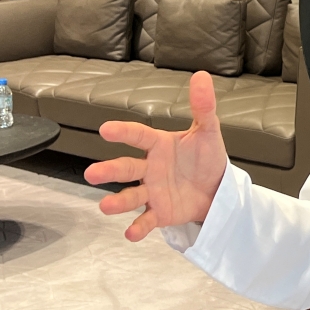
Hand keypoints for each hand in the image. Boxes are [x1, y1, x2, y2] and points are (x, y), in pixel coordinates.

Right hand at [83, 71, 228, 241]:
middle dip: (109, 170)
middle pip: (127, 168)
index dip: (124, 132)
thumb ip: (203, 106)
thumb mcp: (208, 131)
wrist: (217, 188)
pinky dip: (138, 227)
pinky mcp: (160, 212)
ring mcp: (153, 191)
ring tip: (105, 206)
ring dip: (118, 202)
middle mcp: (150, 168)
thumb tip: (202, 76)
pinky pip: (147, 220)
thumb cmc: (206, 157)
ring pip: (131, 196)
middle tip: (91, 173)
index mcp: (159, 145)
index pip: (139, 136)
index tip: (106, 129)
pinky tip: (131, 233)